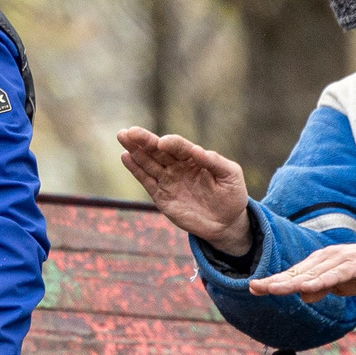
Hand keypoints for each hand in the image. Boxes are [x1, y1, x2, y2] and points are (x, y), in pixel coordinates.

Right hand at [116, 128, 254, 256]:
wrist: (227, 223)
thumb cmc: (232, 195)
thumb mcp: (231, 176)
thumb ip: (215, 162)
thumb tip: (197, 150)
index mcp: (195, 158)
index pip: (180, 147)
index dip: (171, 144)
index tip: (162, 143)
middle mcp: (179, 166)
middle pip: (158, 150)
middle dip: (144, 140)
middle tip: (129, 131)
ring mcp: (169, 180)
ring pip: (149, 162)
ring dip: (135, 150)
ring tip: (123, 136)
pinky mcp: (162, 196)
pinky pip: (147, 181)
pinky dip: (136, 170)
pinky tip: (126, 157)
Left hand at [250, 234, 355, 302]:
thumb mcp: (338, 284)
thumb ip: (321, 288)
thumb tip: (303, 295)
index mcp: (319, 263)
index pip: (292, 274)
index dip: (274, 281)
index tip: (253, 287)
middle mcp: (325, 258)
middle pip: (297, 272)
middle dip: (276, 281)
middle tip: (255, 287)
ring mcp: (339, 260)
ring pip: (312, 273)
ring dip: (292, 281)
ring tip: (273, 289)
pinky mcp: (354, 264)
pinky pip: (335, 274)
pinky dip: (321, 281)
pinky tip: (307, 287)